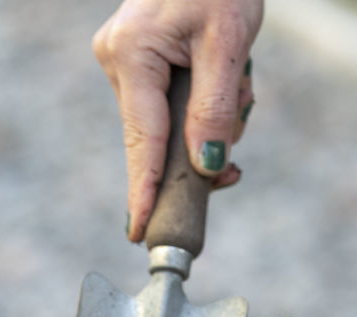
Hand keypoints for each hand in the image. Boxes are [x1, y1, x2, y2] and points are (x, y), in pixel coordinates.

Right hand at [92, 0, 262, 241]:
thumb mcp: (229, 43)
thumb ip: (215, 110)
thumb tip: (205, 167)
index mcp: (133, 56)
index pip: (143, 141)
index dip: (144, 191)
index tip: (139, 231)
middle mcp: (118, 61)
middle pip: (155, 141)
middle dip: (198, 155)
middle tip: (234, 169)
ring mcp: (124, 62)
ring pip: (167, 127)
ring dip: (209, 124)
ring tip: (238, 87)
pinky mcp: (136, 61)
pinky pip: (169, 108)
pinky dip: (199, 110)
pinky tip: (224, 88)